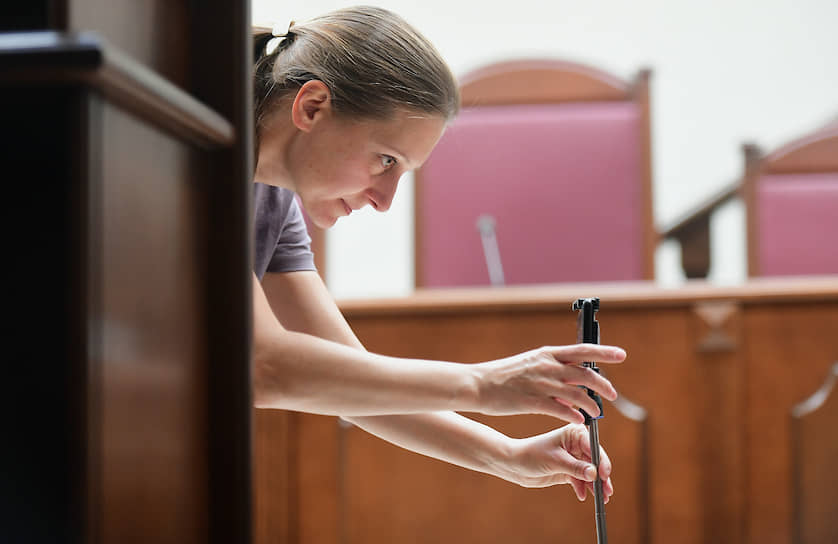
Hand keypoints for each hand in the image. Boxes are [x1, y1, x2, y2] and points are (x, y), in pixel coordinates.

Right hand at [473, 344, 624, 423]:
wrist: (478, 384)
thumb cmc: (504, 376)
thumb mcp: (531, 364)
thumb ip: (553, 371)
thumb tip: (575, 381)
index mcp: (547, 354)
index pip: (582, 350)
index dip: (604, 352)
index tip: (621, 355)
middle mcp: (547, 366)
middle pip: (585, 374)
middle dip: (603, 385)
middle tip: (612, 395)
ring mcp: (540, 384)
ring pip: (577, 394)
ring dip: (591, 405)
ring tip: (596, 414)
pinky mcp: (533, 401)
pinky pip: (561, 410)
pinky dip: (574, 416)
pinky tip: (579, 421)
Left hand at [501, 424, 613, 501]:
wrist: (514, 465)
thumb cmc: (531, 455)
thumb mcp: (554, 461)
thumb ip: (575, 468)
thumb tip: (594, 473)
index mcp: (574, 433)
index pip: (594, 446)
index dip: (601, 461)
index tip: (604, 475)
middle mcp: (576, 444)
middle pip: (595, 461)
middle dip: (601, 477)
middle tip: (606, 491)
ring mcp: (573, 458)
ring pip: (590, 473)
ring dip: (595, 485)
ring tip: (601, 498)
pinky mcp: (569, 470)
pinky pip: (581, 480)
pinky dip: (583, 488)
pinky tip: (582, 496)